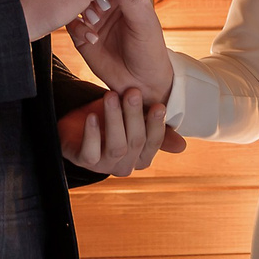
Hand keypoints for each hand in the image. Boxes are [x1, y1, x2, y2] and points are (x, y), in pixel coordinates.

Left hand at [60, 86, 180, 176]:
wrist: (76, 122)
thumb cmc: (109, 120)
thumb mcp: (134, 118)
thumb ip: (154, 126)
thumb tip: (182, 146)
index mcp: (141, 158)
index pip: (154, 143)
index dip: (157, 125)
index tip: (158, 105)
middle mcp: (125, 166)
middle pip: (136, 142)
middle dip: (135, 116)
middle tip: (132, 92)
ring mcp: (103, 166)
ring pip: (117, 147)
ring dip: (115, 119)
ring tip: (111, 96)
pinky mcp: (82, 161)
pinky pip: (90, 152)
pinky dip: (92, 133)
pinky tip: (92, 116)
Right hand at [68, 0, 173, 103]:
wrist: (141, 83)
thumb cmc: (149, 51)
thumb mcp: (143, 21)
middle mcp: (108, 2)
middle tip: (101, 2)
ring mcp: (93, 18)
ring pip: (77, 0)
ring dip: (84, 6)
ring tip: (96, 20)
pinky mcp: (82, 34)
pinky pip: (71, 24)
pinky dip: (79, 27)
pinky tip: (92, 37)